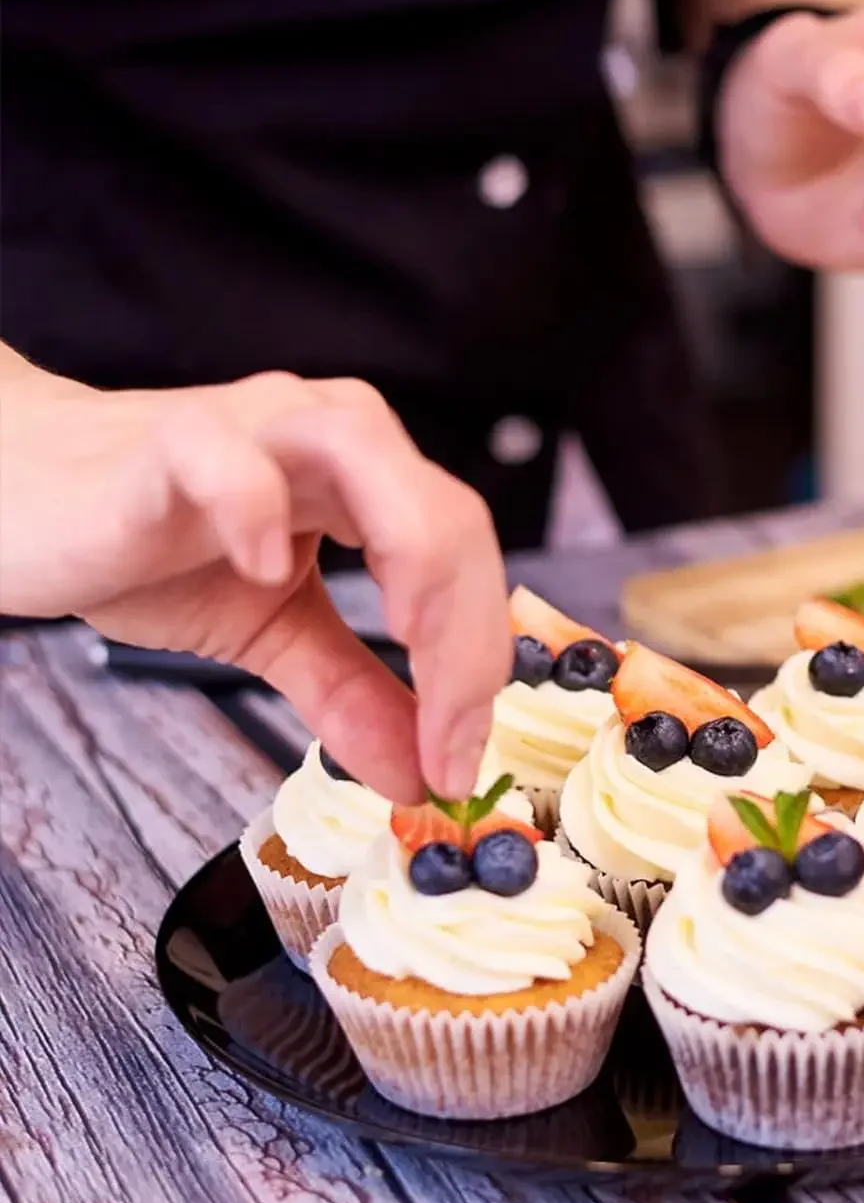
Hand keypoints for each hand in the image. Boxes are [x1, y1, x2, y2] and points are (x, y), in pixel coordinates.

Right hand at [0, 358, 509, 802]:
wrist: (22, 496)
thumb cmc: (154, 542)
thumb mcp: (275, 632)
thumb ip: (351, 690)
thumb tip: (420, 775)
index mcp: (372, 483)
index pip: (465, 561)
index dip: (479, 665)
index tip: (458, 763)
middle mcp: (332, 439)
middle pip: (447, 516)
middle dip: (466, 638)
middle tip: (448, 739)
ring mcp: (255, 427)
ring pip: (369, 456)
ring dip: (412, 553)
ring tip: (409, 636)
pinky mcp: (167, 441)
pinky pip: (227, 457)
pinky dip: (257, 507)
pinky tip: (265, 571)